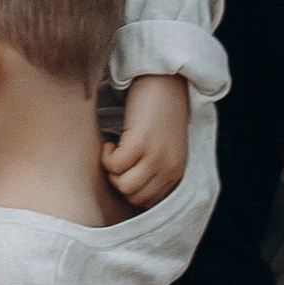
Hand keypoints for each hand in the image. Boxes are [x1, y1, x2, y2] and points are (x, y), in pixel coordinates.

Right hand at [104, 72, 189, 208]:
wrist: (164, 81)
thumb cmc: (159, 113)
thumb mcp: (165, 148)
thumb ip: (154, 169)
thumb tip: (127, 190)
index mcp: (175, 172)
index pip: (147, 202)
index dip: (129, 190)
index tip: (124, 172)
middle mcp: (168, 167)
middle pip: (133, 196)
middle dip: (118, 181)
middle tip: (117, 160)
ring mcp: (156, 156)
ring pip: (123, 185)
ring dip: (112, 170)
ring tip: (115, 151)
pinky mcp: (141, 141)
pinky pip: (115, 165)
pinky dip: (107, 155)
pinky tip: (112, 141)